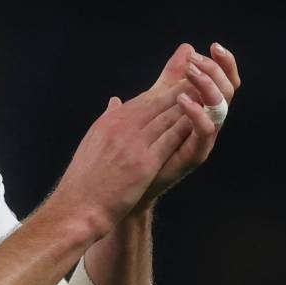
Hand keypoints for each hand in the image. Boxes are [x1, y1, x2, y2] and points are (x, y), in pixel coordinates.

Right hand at [51, 81, 195, 238]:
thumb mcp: (93, 140)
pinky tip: (201, 123)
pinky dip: (186, 129)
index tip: (184, 80)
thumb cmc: (85, 178)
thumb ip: (107, 119)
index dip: (167, 89)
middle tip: (203, 78)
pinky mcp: (142, 163)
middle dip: (182, 89)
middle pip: (158, 103)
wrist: (78, 205)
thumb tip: (114, 101)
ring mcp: (132, 144)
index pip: (144, 99)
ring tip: (207, 95)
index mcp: (110, 121)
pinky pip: (170, 140)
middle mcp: (121, 127)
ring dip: (190, 105)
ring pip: (167, 118)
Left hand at [137, 41, 240, 205]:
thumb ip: (172, 76)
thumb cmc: (145, 142)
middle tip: (196, 61)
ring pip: (220, 109)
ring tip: (191, 73)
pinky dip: (197, 113)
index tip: (214, 46)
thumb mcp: (158, 101)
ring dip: (207, 87)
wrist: (129, 180)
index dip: (224, 64)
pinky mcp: (195, 154)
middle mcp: (207, 122)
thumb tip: (186, 47)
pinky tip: (182, 99)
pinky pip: (204, 131)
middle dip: (215, 72)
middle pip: (228, 92)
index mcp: (202, 108)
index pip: (224, 81)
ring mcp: (203, 139)